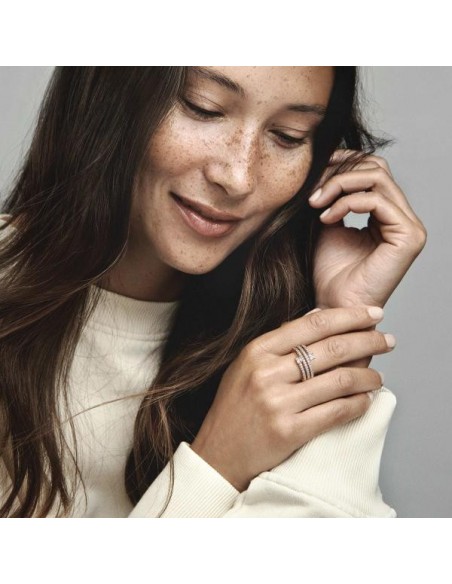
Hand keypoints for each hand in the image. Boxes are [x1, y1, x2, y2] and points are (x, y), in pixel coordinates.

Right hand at [190, 306, 393, 491]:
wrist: (218, 453)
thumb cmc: (236, 407)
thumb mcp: (246, 365)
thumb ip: (278, 342)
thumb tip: (320, 318)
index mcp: (257, 350)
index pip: (313, 324)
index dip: (349, 316)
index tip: (372, 314)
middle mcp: (267, 373)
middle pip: (332, 348)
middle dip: (368, 341)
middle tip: (387, 341)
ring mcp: (278, 402)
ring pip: (340, 380)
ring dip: (368, 376)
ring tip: (378, 376)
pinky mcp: (289, 431)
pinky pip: (337, 411)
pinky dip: (358, 404)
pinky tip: (366, 399)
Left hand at [309, 149, 426, 309]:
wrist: (333, 306)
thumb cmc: (329, 274)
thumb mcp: (327, 225)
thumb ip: (333, 197)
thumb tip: (324, 167)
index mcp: (386, 214)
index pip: (372, 170)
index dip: (344, 161)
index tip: (315, 168)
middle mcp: (402, 217)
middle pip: (377, 168)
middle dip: (340, 171)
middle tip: (312, 189)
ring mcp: (409, 226)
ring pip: (377, 178)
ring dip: (339, 185)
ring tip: (315, 203)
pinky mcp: (409, 236)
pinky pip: (377, 201)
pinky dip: (346, 203)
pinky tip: (326, 217)